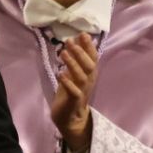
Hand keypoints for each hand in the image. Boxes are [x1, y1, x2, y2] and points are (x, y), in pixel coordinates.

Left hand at [50, 33, 98, 152]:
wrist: (70, 118)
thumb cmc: (71, 93)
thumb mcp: (74, 74)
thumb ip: (76, 59)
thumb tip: (75, 41)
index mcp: (89, 74)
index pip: (92, 58)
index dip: (88, 46)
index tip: (83, 34)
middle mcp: (88, 81)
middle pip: (89, 65)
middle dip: (81, 53)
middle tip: (70, 41)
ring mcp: (82, 91)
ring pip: (81, 76)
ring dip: (72, 64)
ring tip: (63, 53)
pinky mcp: (74, 101)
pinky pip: (73, 91)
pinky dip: (68, 82)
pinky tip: (61, 74)